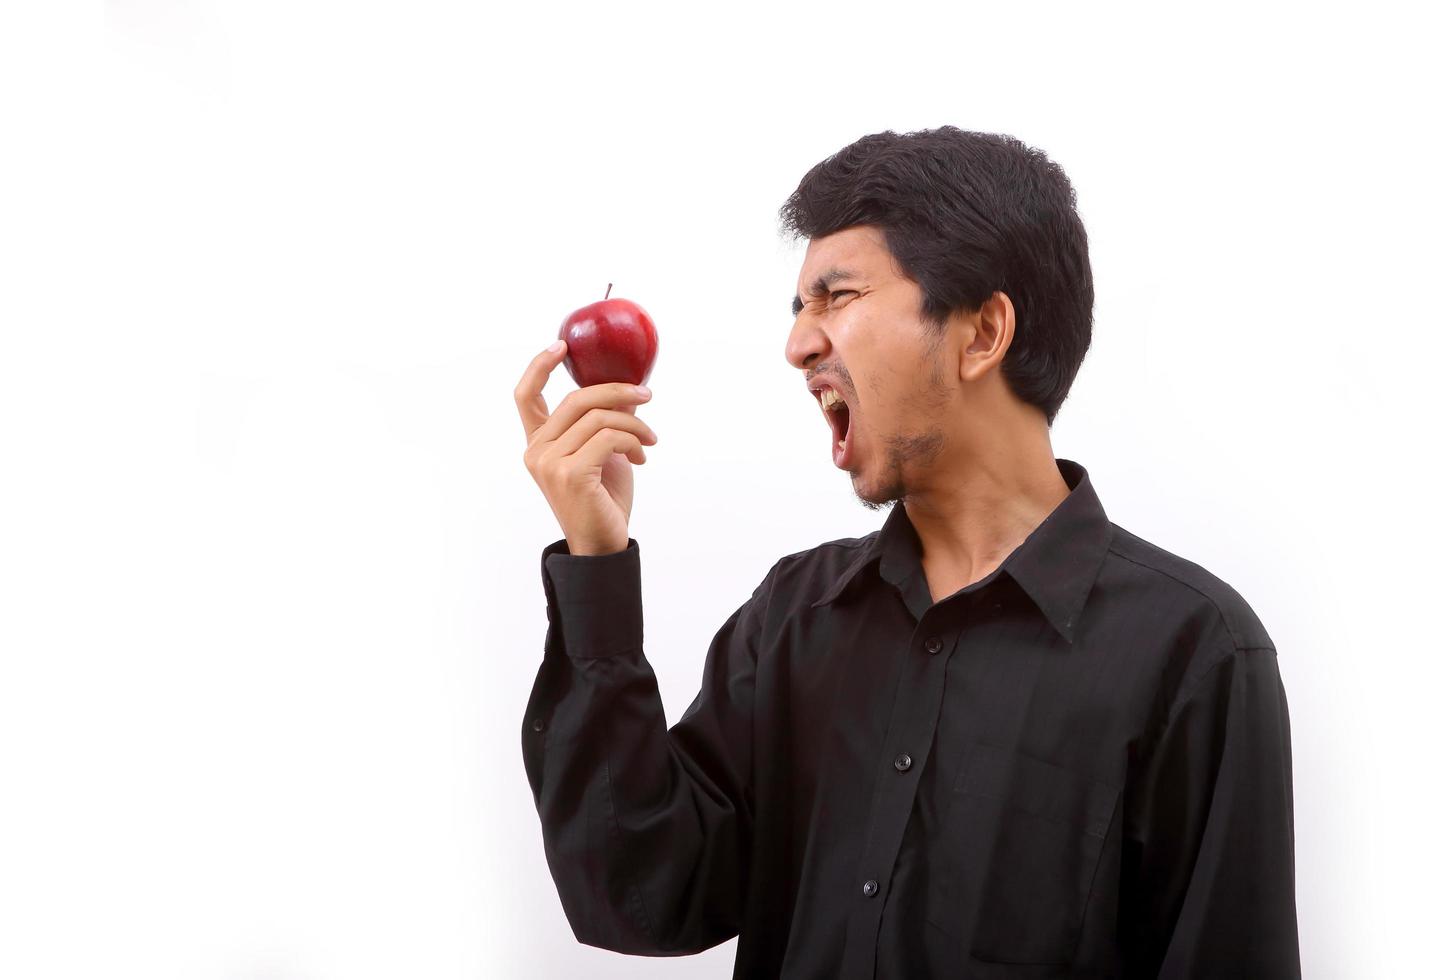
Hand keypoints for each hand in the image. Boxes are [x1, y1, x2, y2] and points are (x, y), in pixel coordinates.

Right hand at [516, 340, 658, 556]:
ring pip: (598, 417)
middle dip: (618, 391)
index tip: (563, 346)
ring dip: (634, 425)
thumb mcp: (602, 452)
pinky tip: (642, 456)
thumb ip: (602, 422)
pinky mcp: (570, 473)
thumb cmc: (603, 499)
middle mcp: (536, 451)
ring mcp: (549, 463)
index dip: (539, 366)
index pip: (525, 396)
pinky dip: (633, 440)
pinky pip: (609, 437)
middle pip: (577, 399)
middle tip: (647, 396)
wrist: (603, 544)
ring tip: (649, 441)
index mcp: (538, 443)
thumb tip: (626, 387)